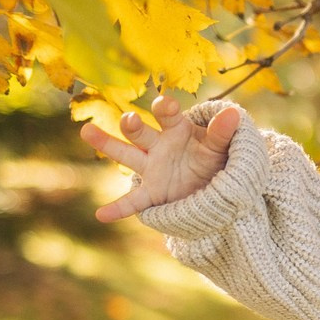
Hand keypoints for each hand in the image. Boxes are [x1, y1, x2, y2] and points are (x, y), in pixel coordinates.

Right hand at [83, 94, 241, 223]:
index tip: (166, 105)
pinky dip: (118, 209)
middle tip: (129, 120)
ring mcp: (152, 168)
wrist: (213, 184)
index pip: (168, 115)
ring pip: (126, 155)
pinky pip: (133, 201)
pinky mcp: (152, 192)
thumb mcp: (219, 147)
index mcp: (176, 129)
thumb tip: (233, 113)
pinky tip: (101, 215)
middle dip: (133, 125)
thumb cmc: (212, 157)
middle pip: (140, 132)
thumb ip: (222, 133)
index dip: (166, 108)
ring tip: (87, 130)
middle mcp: (158, 145)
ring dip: (108, 143)